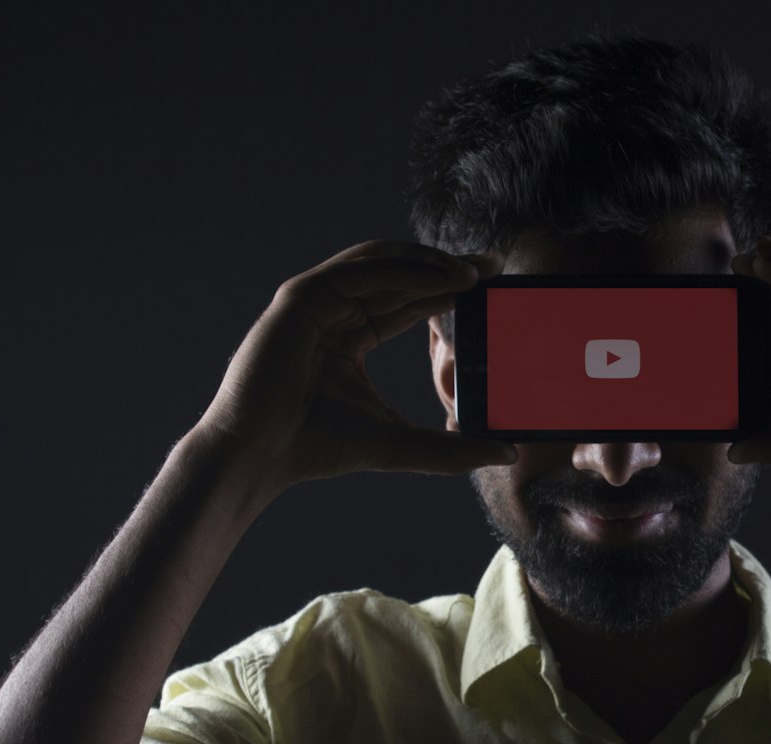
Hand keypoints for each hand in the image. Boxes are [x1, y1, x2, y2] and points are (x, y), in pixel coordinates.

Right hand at [194, 240, 516, 490]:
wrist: (262, 454)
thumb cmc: (318, 448)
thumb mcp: (401, 444)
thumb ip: (452, 450)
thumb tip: (508, 453)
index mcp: (351, 335)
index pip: (409, 302)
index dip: (449, 290)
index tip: (491, 286)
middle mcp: (334, 311)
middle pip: (400, 275)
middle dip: (448, 268)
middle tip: (494, 266)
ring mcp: (315, 300)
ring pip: (380, 264)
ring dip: (428, 263)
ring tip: (471, 272)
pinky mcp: (300, 296)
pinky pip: (358, 271)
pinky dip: (400, 269)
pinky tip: (437, 276)